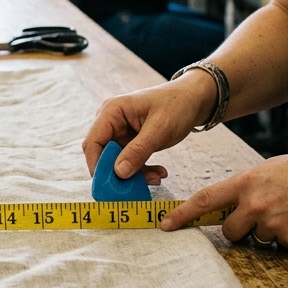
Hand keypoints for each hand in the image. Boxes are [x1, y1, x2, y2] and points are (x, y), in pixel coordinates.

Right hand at [83, 72, 217, 181]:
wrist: (194, 99)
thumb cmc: (177, 105)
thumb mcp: (160, 129)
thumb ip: (138, 150)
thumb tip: (119, 173)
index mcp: (111, 112)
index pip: (93, 142)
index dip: (97, 165)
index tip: (111, 185)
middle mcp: (112, 122)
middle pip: (103, 155)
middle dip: (119, 173)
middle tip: (135, 188)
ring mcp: (121, 133)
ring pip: (117, 162)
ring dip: (135, 174)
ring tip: (157, 178)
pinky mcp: (131, 142)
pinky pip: (130, 161)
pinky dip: (142, 170)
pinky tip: (159, 173)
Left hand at [160, 146, 287, 246]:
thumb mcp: (267, 171)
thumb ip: (245, 189)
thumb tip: (230, 208)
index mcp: (245, 182)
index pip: (205, 200)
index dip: (183, 215)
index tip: (165, 225)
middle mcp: (254, 204)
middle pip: (230, 231)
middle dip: (240, 229)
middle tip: (263, 214)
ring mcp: (272, 223)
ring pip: (257, 238)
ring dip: (268, 231)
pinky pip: (279, 245)